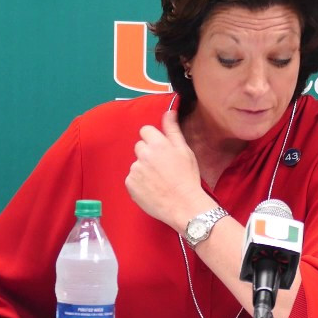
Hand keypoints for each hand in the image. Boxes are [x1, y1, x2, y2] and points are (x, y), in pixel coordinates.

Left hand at [126, 110, 214, 228]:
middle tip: (162, 167)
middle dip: (148, 153)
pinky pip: (132, 179)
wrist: (184, 205)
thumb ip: (173, 130)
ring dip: (144, 169)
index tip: (161, 150)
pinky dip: (139, 183)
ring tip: (158, 181)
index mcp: (158, 144)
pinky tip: (152, 189)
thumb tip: (168, 112)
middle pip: (140, 146)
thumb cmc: (187, 178)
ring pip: (136, 163)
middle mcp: (144, 155)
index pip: (145, 130)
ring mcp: (135, 170)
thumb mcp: (184, 150)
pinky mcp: (130, 184)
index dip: (153, 139)